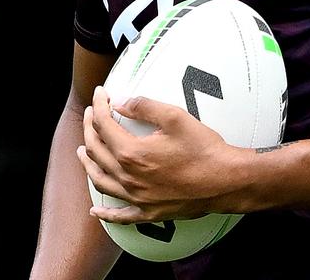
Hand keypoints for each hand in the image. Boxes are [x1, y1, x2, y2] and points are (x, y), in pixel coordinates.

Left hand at [77, 85, 233, 223]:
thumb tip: (120, 102)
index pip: (104, 125)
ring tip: (83, 151)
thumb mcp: (176, 118)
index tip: (99, 94)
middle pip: (97, 151)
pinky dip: (105, 212)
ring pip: (100, 181)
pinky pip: (120, 215)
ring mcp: (136, 198)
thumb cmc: (204, 149)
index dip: (99, 106)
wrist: (225, 180)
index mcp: (132, 153)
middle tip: (91, 114)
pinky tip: (96, 210)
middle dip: (90, 129)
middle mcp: (128, 177)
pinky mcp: (148, 212)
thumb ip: (145, 107)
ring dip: (88, 164)